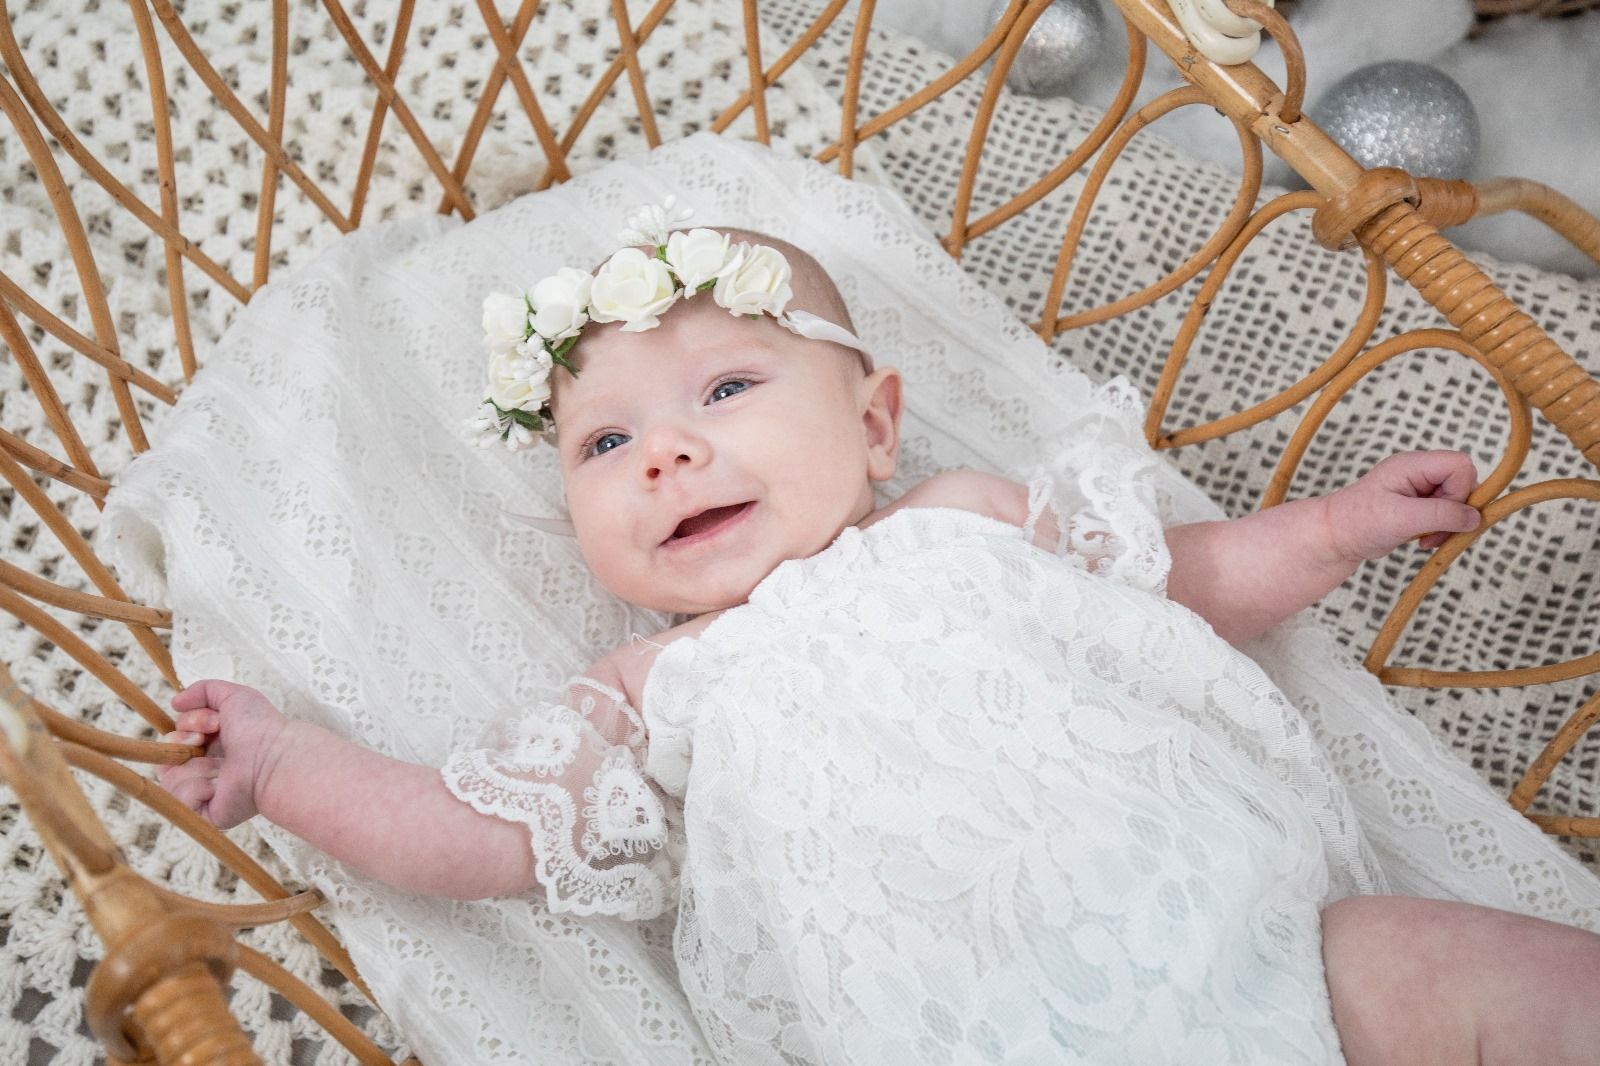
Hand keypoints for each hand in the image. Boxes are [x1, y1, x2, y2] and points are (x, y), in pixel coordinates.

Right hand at [157, 680, 289, 828]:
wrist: (273, 757)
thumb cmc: (260, 727)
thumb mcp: (233, 695)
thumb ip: (203, 690)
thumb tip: (175, 702)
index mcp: (210, 746)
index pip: (175, 736)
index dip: (186, 725)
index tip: (213, 722)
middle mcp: (205, 769)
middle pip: (166, 756)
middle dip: (185, 740)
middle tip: (211, 738)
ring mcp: (203, 793)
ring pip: (169, 777)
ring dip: (195, 765)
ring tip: (221, 767)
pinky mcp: (203, 813)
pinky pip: (178, 800)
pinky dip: (196, 788)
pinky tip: (219, 786)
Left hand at [1324, 450, 1480, 561]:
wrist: (1335, 537)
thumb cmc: (1358, 522)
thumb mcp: (1401, 518)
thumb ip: (1440, 514)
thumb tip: (1475, 517)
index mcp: (1412, 465)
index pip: (1460, 464)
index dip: (1461, 491)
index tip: (1442, 514)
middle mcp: (1418, 472)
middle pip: (1463, 482)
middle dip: (1456, 511)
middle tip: (1435, 533)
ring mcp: (1420, 488)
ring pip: (1458, 500)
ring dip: (1449, 524)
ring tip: (1426, 540)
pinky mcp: (1420, 505)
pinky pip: (1447, 513)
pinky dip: (1442, 530)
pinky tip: (1423, 541)